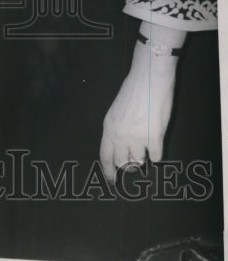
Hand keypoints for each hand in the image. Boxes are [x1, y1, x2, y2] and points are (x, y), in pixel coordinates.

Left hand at [100, 38, 177, 181]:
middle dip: (128, 166)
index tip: (112, 181)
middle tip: (134, 164)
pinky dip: (157, 153)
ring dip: (143, 158)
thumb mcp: (116, 111)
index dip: (108, 171)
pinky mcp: (154, 136)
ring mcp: (137, 136)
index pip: (104, 156)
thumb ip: (116, 130)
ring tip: (146, 147)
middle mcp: (120, 135)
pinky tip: (157, 144)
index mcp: (108, 127)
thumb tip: (119, 149)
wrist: (149, 79)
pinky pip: (156, 156)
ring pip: (139, 162)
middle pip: (122, 163)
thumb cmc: (134, 92)